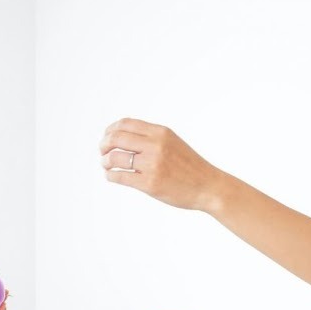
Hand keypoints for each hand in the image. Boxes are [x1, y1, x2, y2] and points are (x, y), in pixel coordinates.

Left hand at [99, 119, 235, 213]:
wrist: (208, 186)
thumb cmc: (189, 166)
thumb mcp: (172, 142)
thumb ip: (150, 137)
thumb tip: (120, 136)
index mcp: (161, 132)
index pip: (126, 123)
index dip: (110, 130)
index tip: (107, 138)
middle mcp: (156, 145)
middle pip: (116, 138)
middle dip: (104, 145)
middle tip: (102, 152)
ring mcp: (152, 165)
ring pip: (115, 158)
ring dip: (105, 162)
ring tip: (106, 165)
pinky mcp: (150, 184)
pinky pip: (120, 177)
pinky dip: (111, 176)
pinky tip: (111, 176)